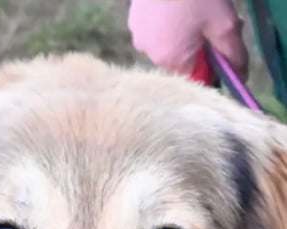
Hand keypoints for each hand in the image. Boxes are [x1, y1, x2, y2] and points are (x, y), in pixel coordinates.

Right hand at [128, 0, 248, 78]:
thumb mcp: (225, 25)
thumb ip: (233, 54)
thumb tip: (239, 78)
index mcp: (171, 60)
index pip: (194, 77)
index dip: (211, 64)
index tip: (221, 45)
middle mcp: (149, 54)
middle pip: (179, 60)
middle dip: (196, 47)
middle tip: (210, 22)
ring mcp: (137, 36)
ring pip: (165, 43)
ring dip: (180, 34)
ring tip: (191, 10)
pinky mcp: (132, 19)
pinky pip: (153, 29)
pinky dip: (165, 23)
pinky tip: (175, 5)